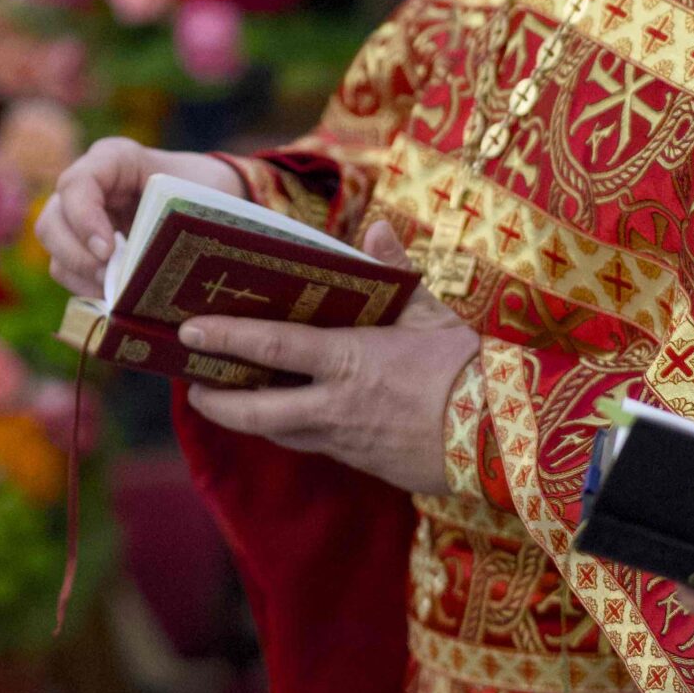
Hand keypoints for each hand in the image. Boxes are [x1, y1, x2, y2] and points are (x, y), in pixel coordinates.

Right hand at [33, 139, 244, 297]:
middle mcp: (88, 185)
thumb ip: (165, 223)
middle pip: (52, 219)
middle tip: (108, 279)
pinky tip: (114, 297)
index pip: (77, 184)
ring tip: (114, 293)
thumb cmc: (203, 189)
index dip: (83, 219)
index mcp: (113, 159)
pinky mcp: (83, 243)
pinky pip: (66, 268)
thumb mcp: (191, 197)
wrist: (212, 196)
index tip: (106, 251)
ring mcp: (80, 215)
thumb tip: (141, 268)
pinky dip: (85, 287)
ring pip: (53, 247)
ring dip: (79, 274)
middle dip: (76, 254)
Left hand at [178, 223, 477, 496]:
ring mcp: (348, 441)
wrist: (505, 439)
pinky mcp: (365, 464)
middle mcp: (337, 406)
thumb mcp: (431, 313)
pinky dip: (295, 431)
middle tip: (193, 386)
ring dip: (252, 420)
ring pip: (282, 434)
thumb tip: (374, 228)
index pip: (272, 346)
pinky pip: (317, 446)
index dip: (225, 338)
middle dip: (217, 403)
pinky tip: (291, 418)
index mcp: (349, 360)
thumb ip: (394, 272)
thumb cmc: (470, 368)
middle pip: (257, 412)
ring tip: (230, 401)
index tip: (188, 331)